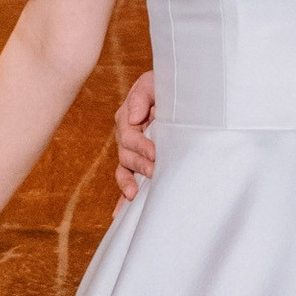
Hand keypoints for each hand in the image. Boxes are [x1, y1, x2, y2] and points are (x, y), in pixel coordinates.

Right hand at [113, 68, 156, 200]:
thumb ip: (142, 96)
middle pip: (127, 154)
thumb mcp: (153, 82)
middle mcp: (126, 136)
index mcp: (128, 117)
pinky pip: (127, 179)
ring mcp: (131, 151)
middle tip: (156, 172)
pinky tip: (120, 213)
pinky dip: (123, 196)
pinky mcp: (138, 163)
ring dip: (128, 182)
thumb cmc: (165, 86)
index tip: (155, 153)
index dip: (142, 145)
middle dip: (141, 165)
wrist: (176, 91)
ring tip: (134, 193)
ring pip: (125, 169)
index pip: (130, 135)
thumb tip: (135, 118)